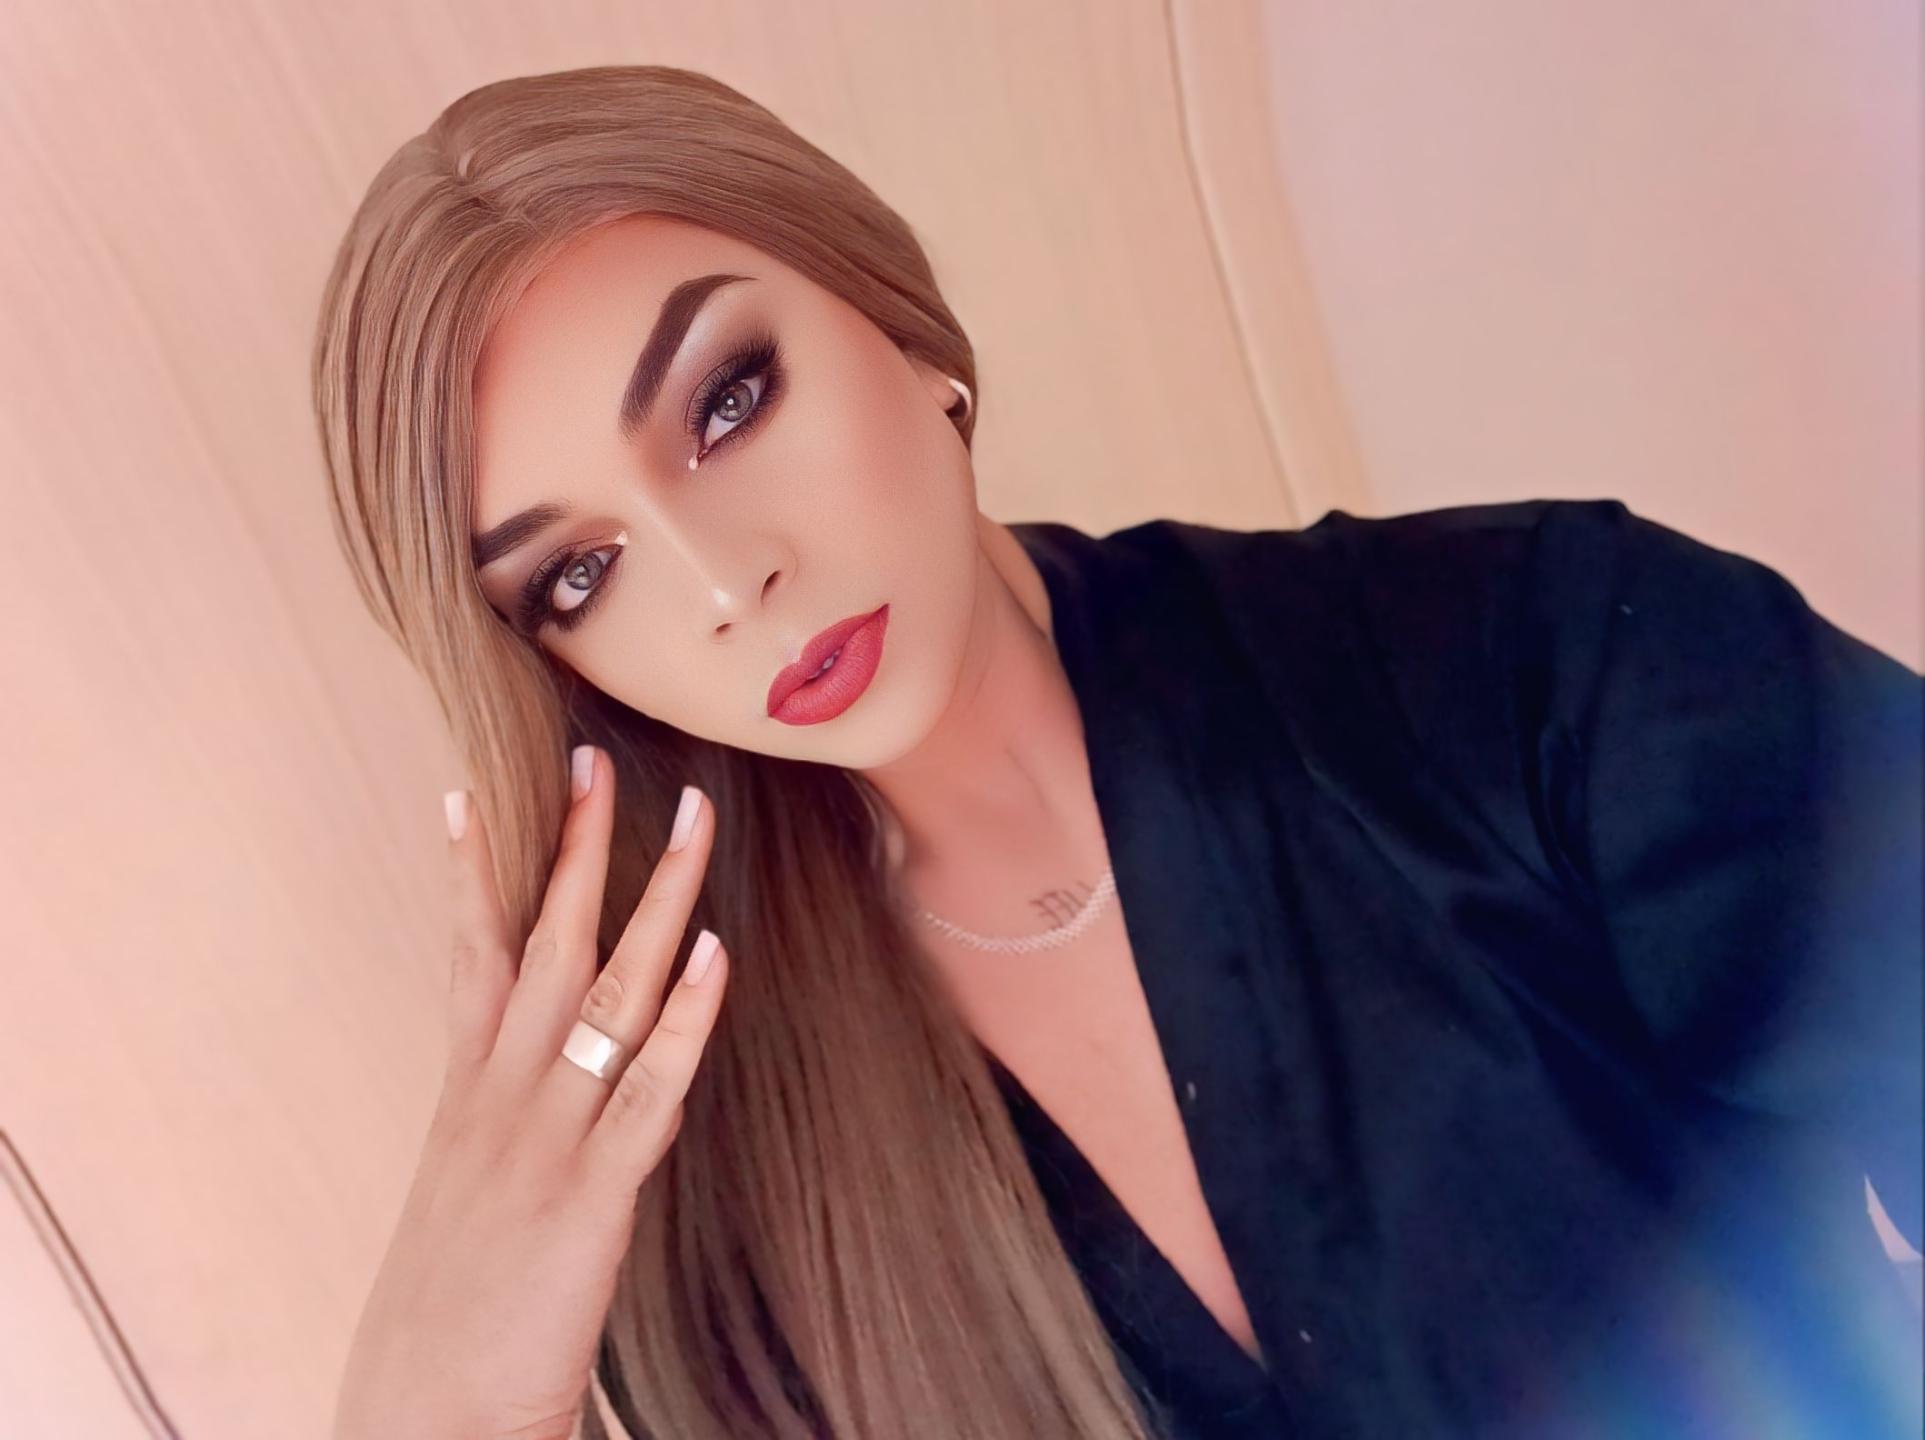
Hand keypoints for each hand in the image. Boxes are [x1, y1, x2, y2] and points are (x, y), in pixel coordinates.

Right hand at [332, 749, 727, 1439]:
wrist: (428, 1414)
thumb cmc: (449, 1311)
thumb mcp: (463, 1194)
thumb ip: (500, 1124)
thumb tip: (536, 1076)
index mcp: (465, 1096)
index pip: (465, 955)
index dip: (470, 872)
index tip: (469, 789)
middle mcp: (500, 1099)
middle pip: (541, 945)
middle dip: (574, 847)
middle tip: (595, 757)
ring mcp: (547, 1141)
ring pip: (606, 992)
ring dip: (656, 901)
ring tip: (692, 821)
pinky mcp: (594, 1196)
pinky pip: (649, 1090)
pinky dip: (686, 1018)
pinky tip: (717, 956)